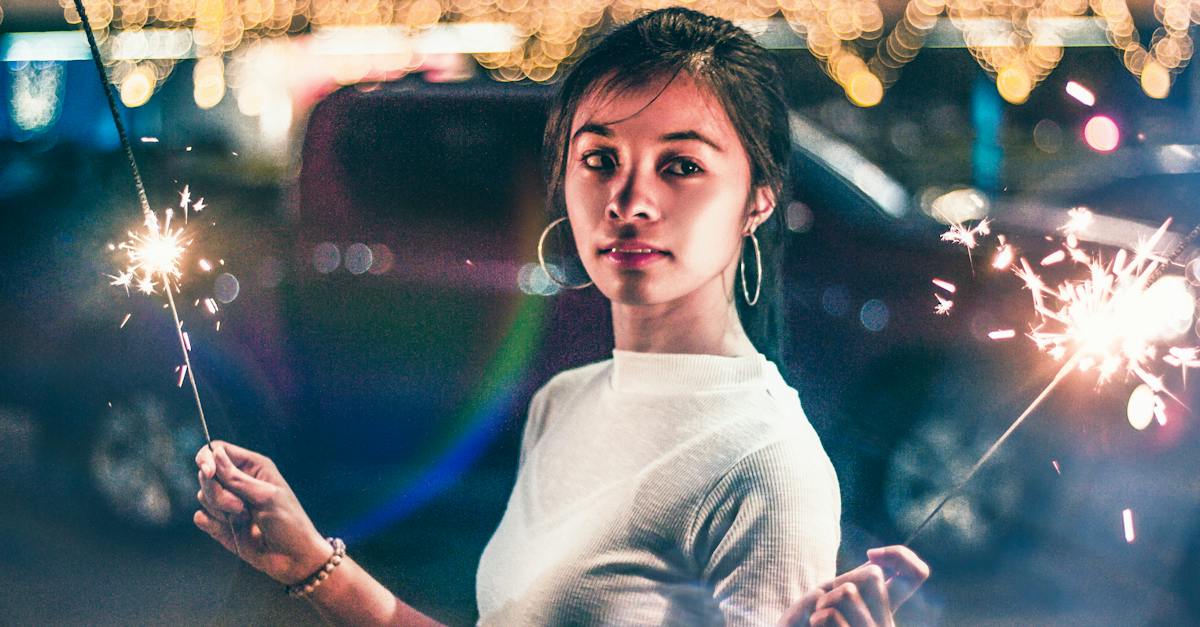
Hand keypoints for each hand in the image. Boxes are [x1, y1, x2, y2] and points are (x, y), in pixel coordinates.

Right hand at [194, 440, 331, 585]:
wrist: (293, 558)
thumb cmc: (288, 522)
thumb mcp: (265, 496)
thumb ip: (236, 478)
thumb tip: (213, 455)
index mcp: (253, 467)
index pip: (218, 451)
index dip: (207, 459)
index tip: (209, 473)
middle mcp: (238, 481)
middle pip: (206, 474)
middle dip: (218, 492)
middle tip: (241, 506)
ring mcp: (228, 503)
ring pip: (202, 496)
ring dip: (219, 509)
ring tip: (244, 518)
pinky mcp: (220, 524)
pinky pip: (200, 517)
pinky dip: (212, 524)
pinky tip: (231, 530)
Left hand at [778, 545, 929, 626]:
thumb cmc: (812, 622)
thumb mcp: (834, 596)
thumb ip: (857, 582)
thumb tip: (876, 558)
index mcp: (885, 610)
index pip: (917, 574)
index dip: (900, 555)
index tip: (871, 554)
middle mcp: (886, 623)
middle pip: (873, 573)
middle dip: (840, 580)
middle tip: (828, 603)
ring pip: (848, 591)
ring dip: (823, 602)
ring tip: (818, 620)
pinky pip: (832, 615)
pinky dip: (816, 618)